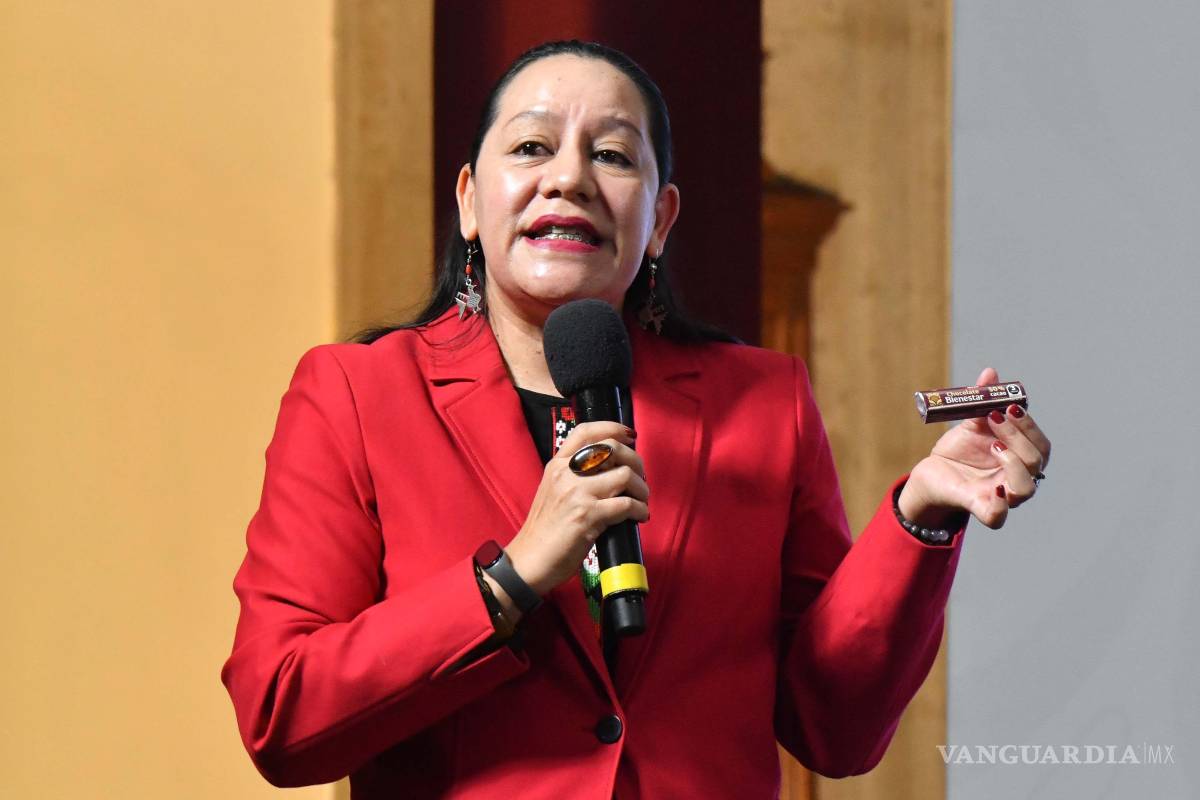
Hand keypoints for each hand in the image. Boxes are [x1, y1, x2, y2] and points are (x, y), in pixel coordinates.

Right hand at [499, 421, 648, 616]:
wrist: (529, 560)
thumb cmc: (544, 530)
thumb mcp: (553, 492)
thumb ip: (574, 476)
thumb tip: (609, 470)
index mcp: (557, 465)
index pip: (586, 431)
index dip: (612, 428)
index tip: (630, 435)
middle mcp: (567, 473)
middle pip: (613, 449)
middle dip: (636, 462)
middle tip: (640, 479)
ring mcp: (577, 493)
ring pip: (625, 475)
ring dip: (642, 489)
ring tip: (641, 501)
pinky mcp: (588, 516)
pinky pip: (627, 504)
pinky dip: (640, 510)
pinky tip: (639, 516)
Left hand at [898, 367, 1051, 529]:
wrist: (930, 473)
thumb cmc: (958, 451)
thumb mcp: (970, 423)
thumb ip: (982, 400)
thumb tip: (990, 373)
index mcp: (1020, 457)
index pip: (1040, 444)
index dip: (1029, 425)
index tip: (1009, 406)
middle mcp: (1016, 478)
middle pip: (1037, 461)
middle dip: (1019, 435)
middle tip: (995, 418)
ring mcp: (1000, 495)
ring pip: (1027, 488)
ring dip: (1014, 463)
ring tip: (993, 446)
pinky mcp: (978, 507)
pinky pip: (997, 517)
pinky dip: (1000, 505)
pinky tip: (994, 489)